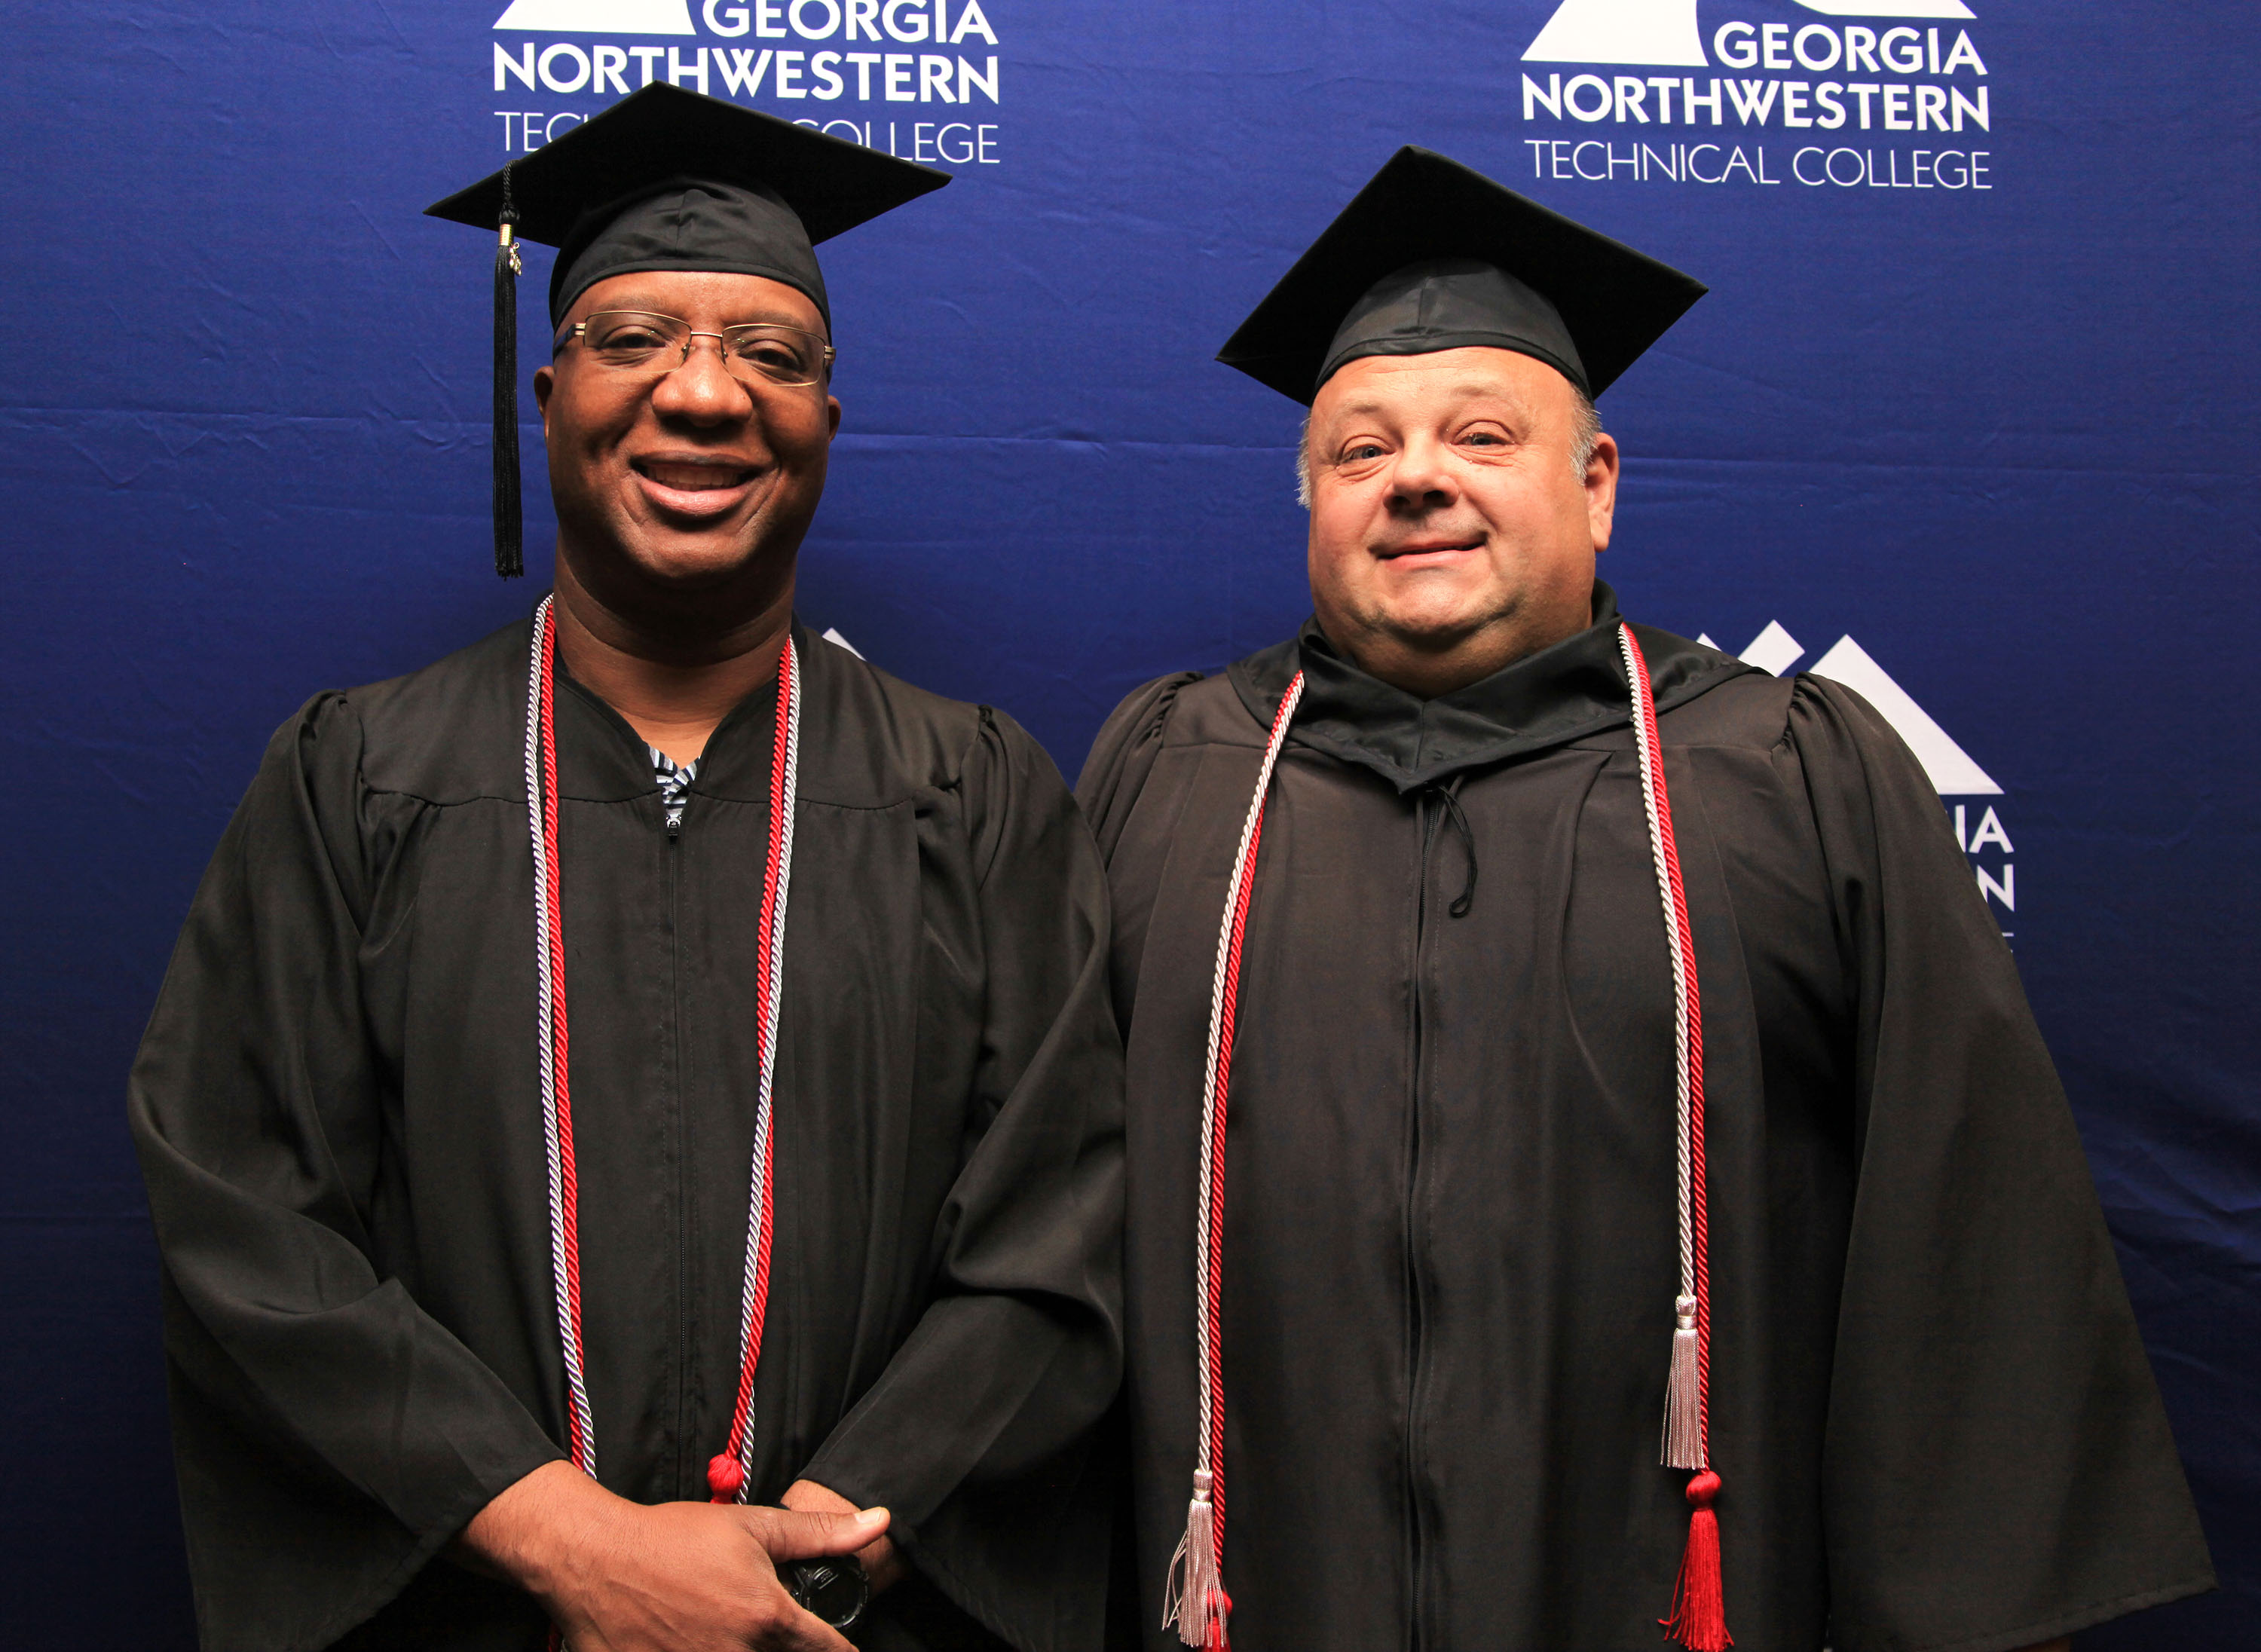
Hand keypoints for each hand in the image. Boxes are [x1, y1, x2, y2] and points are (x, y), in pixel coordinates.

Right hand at [457, 1460, 889, 1649]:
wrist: (596, 1559)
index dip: (839, 1650)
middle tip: (765, 1630)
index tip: (839, 1648)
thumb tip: (878, 1522)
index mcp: (766, 1618)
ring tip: (733, 1636)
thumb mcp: (753, 1527)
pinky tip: (698, 1643)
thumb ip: (821, 1534)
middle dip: (790, 1651)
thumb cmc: (671, 1539)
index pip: (826, 1651)